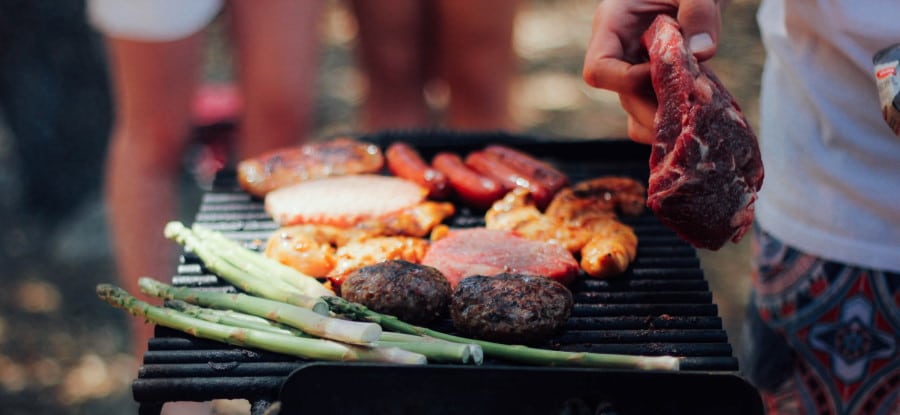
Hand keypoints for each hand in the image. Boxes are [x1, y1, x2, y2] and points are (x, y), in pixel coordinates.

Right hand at [582, 0, 720, 143]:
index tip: (666, 73)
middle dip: (657, 109)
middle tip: (694, 114)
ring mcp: (637, 68)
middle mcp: (621, 51)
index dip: (628, 81)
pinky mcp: (657, 80)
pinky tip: (703, 112)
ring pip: (638, 111)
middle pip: (623, 97)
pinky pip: (655, 112)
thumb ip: (699, 10)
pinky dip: (676, 120)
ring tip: (700, 116)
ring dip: (667, 120)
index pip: (599, 69)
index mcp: (614, 23)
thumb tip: (702, 53)